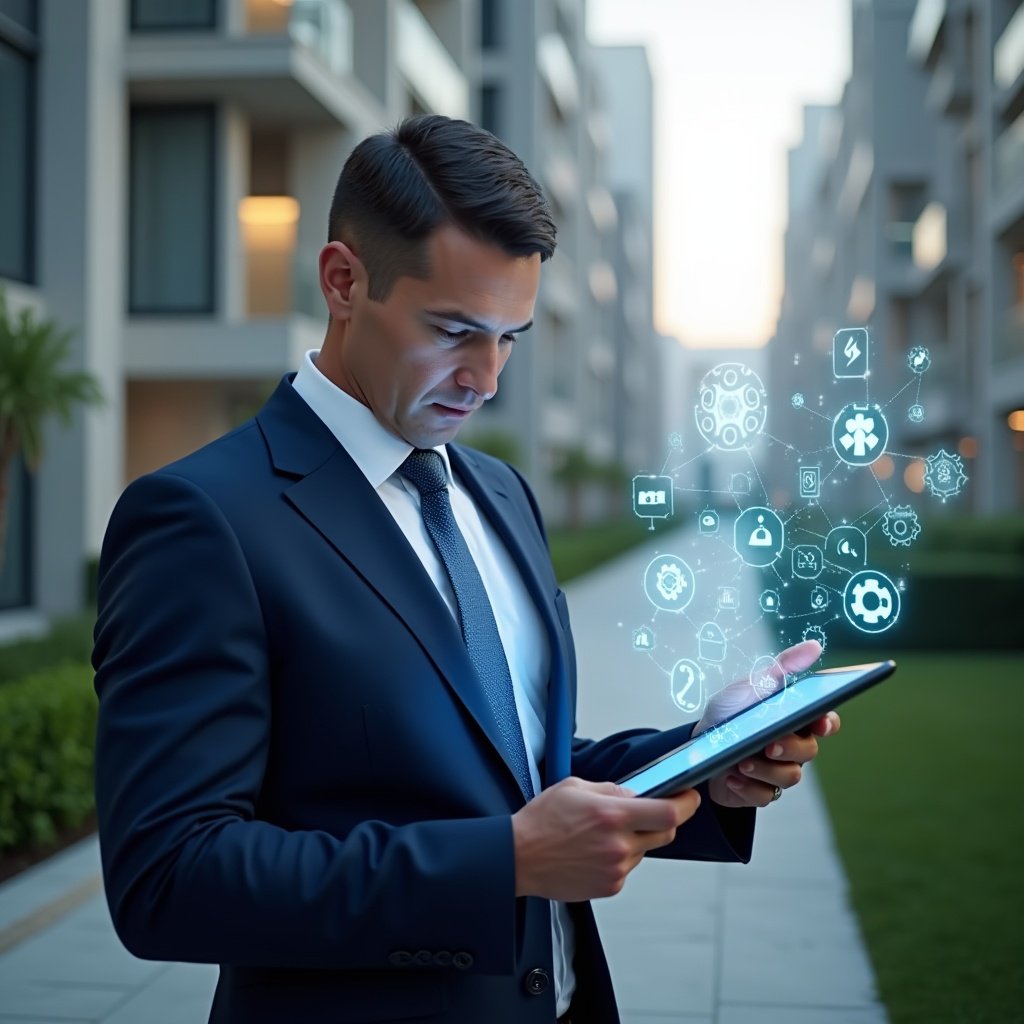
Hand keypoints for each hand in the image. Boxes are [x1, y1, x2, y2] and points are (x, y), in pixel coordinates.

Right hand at [512, 777, 700, 900]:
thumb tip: (635, 793)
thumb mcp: (574, 787)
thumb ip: (611, 789)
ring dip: (635, 838)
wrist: (519, 858)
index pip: (668, 813)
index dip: (686, 804)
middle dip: (662, 819)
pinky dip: (620, 856)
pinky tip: (595, 850)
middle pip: (665, 833)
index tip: (689, 797)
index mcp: (611, 815)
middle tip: (646, 811)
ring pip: (644, 850)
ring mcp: (616, 869)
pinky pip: (628, 866)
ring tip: (601, 833)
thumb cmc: (541, 822)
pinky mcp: (610, 886)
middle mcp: (618, 845)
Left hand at [694, 640, 841, 807]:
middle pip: (809, 752)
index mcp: (793, 719)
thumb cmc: (729, 713)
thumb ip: (783, 668)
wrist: (697, 744)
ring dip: (764, 769)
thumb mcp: (752, 686)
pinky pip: (764, 795)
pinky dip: (747, 786)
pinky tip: (732, 776)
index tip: (819, 722)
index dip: (828, 723)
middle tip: (769, 744)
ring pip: (790, 777)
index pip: (824, 721)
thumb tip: (815, 646)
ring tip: (741, 760)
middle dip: (789, 748)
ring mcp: (777, 771)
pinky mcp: (759, 790)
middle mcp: (791, 746)